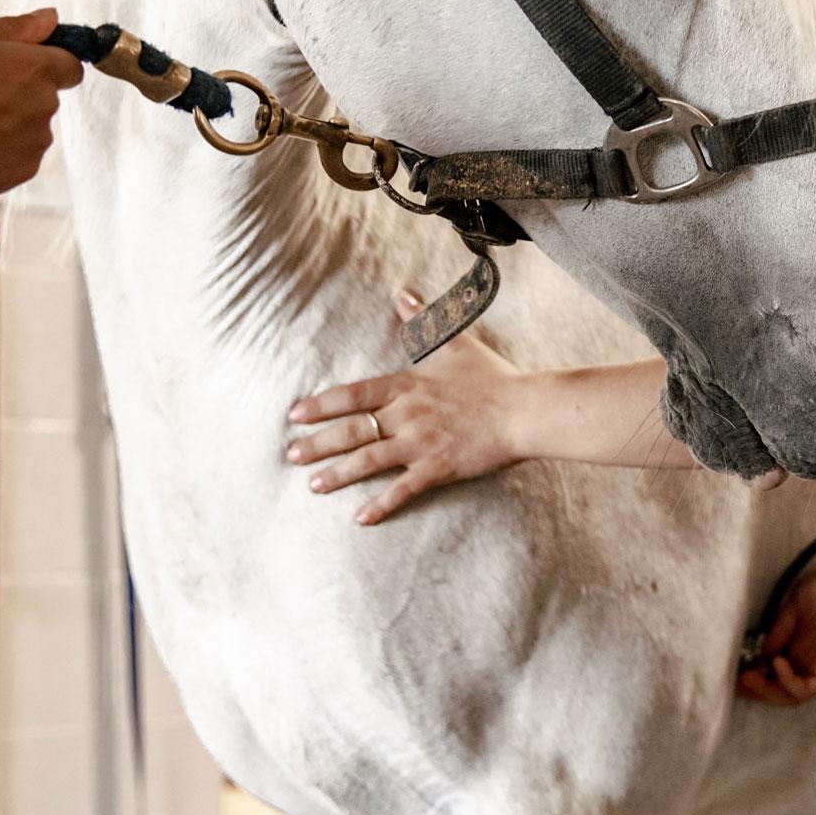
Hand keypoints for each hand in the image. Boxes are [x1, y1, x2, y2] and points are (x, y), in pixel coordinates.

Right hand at [0, 8, 82, 201]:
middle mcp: (45, 107)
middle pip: (48, 94)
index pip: (70, 65)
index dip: (48, 62)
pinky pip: (22, 152)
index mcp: (34, 69)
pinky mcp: (27, 171)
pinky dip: (2, 146)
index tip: (18, 65)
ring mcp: (37, 142)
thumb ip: (14, 29)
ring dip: (10, 120)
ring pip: (34, 124)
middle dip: (21, 90)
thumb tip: (51, 18)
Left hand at [286, 291, 525, 523]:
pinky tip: (361, 518)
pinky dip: (381, 505)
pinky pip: (403, 490)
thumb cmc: (492, 378)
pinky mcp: (438, 468)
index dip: (321, 405)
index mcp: (407, 386)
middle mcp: (407, 415)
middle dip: (318, 444)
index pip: (353, 395)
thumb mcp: (456, 344)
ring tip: (313, 485)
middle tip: (291, 456)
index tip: (295, 415)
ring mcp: (421, 443)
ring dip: (338, 474)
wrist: (524, 410)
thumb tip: (403, 295)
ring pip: (369, 460)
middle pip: (352, 430)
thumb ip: (424, 321)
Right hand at [736, 563, 815, 705]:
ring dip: (766, 691)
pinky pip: (805, 689)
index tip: (736, 668)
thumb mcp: (795, 606)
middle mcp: (810, 661)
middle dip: (756, 689)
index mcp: (802, 646)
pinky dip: (787, 682)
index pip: (776, 670)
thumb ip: (780, 628)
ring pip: (790, 695)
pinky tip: (777, 663)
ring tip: (748, 678)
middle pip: (780, 688)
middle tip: (736, 681)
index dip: (756, 673)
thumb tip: (762, 652)